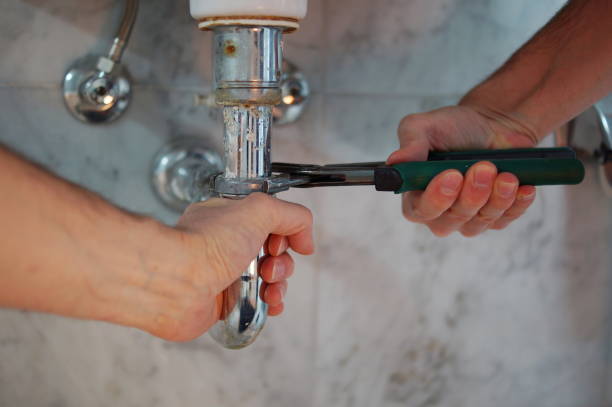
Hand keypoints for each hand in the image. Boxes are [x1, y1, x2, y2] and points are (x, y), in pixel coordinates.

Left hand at [143, 193, 313, 340]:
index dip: (285, 232)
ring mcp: (224, 273)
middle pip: (273, 251)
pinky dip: (270, 304)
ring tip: (270, 286)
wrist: (176, 283)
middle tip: (270, 264)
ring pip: (268, 278)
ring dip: (279, 283)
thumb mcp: (259, 210)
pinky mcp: (223, 301)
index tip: (286, 241)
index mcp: (230, 217)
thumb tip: (305, 237)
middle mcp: (226, 243)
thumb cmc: (205, 245)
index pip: (270, 220)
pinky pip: (256, 303)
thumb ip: (291, 215)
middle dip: (282, 260)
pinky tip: (270, 303)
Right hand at [387, 105, 539, 236]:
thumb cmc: (453, 128)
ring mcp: (468, 218)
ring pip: (479, 222)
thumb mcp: (425, 126)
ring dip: (495, 199)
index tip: (452, 175)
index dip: (436, 199)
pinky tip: (521, 186)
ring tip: (506, 174)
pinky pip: (505, 220)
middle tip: (483, 168)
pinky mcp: (495, 217)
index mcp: (416, 194)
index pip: (419, 210)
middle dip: (471, 196)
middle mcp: (439, 212)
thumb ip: (410, 144)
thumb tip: (394, 163)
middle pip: (451, 220)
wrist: (492, 125)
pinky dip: (515, 204)